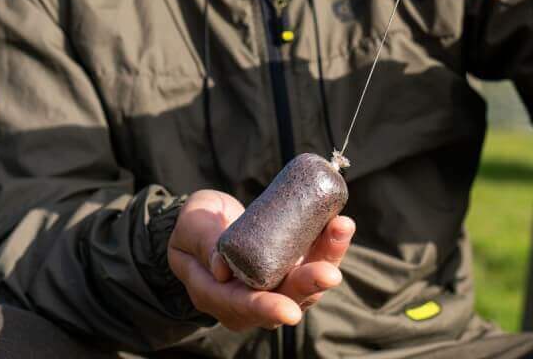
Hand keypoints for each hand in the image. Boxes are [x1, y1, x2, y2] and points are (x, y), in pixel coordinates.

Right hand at [167, 189, 354, 331]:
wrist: (206, 220)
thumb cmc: (193, 226)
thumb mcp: (191, 229)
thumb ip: (205, 244)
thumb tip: (222, 269)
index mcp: (218, 296)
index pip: (244, 307)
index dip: (268, 308)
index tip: (290, 312)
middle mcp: (250, 298)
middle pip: (285, 298)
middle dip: (309, 284)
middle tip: (329, 273)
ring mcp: (273, 282)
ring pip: (305, 281)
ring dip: (327, 258)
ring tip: (341, 229)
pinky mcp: (289, 264)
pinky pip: (312, 259)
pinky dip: (328, 244)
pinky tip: (341, 225)